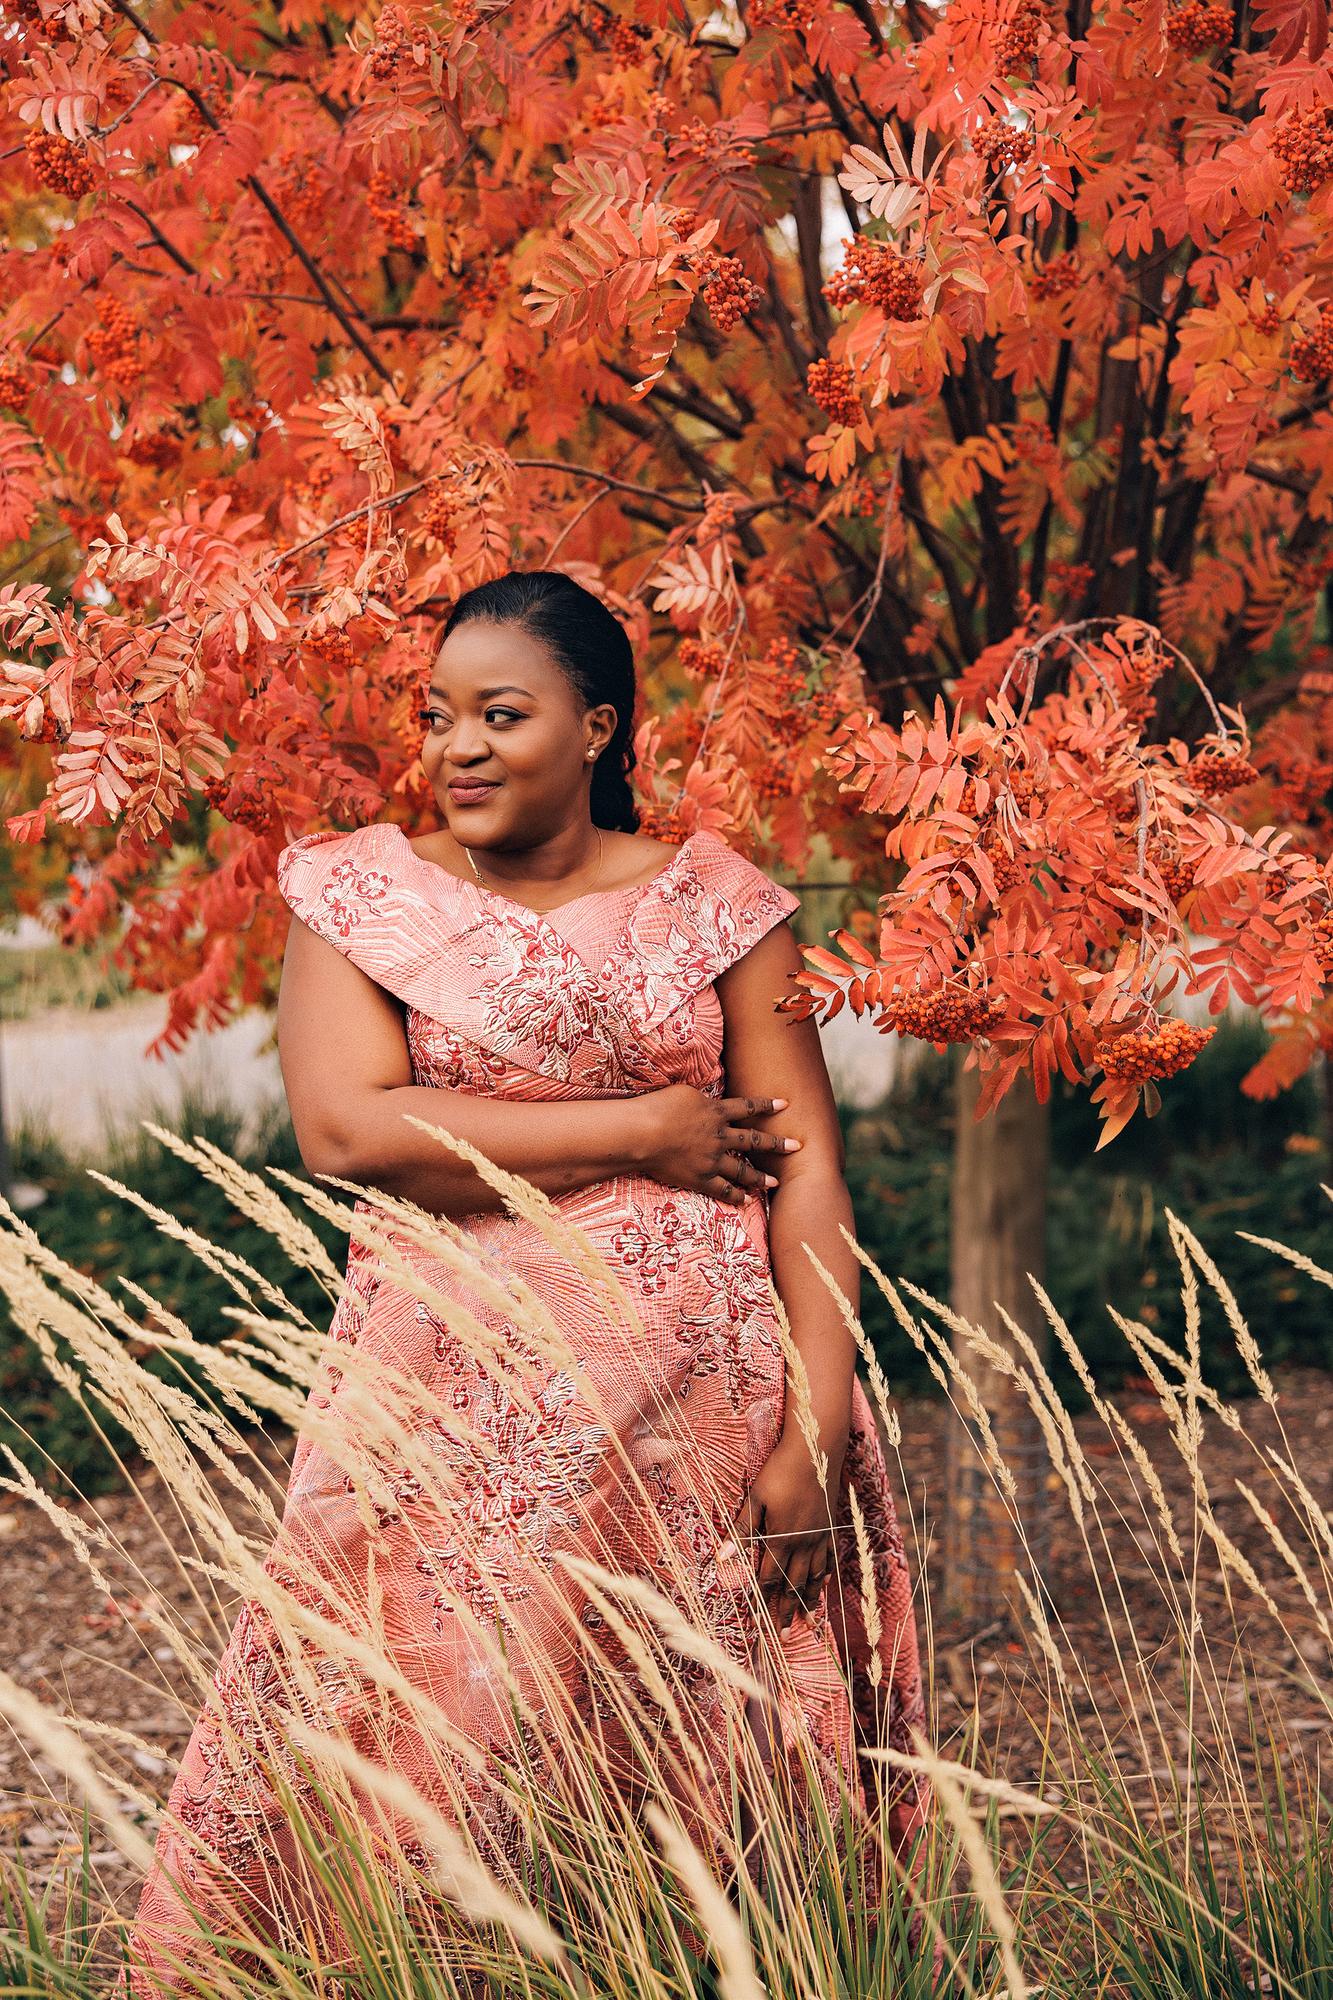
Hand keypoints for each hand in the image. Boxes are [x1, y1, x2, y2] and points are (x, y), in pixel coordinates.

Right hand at [631, 1084, 801, 1206]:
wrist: (644, 1133)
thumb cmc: (658, 1107)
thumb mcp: (683, 1092)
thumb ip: (699, 1098)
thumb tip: (704, 1100)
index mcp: (715, 1112)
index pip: (747, 1107)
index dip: (767, 1105)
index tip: (786, 1105)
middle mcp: (719, 1136)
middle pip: (753, 1140)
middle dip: (776, 1143)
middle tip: (796, 1146)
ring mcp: (711, 1159)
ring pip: (742, 1169)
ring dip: (760, 1177)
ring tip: (775, 1182)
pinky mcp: (700, 1178)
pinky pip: (722, 1189)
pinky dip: (735, 1195)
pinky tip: (746, 1201)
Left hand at [726, 1428, 846, 1628]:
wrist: (817, 1451)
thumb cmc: (780, 1471)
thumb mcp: (756, 1498)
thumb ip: (742, 1530)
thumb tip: (723, 1557)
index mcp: (780, 1538)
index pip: (768, 1578)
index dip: (761, 1600)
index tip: (756, 1621)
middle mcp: (803, 1544)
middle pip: (792, 1584)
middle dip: (786, 1610)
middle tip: (782, 1635)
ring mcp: (820, 1536)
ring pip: (814, 1576)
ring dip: (809, 1600)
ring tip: (807, 1621)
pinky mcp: (831, 1526)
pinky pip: (829, 1558)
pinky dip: (825, 1575)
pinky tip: (824, 1585)